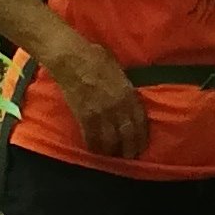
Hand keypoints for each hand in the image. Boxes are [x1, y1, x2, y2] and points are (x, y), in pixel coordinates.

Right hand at [45, 25, 148, 161]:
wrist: (71, 59)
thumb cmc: (95, 57)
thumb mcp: (118, 70)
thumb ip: (125, 85)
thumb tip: (127, 94)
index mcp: (128, 93)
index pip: (140, 120)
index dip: (142, 135)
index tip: (142, 144)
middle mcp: (118, 107)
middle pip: (128, 134)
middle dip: (130, 148)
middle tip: (130, 156)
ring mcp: (101, 114)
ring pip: (111, 140)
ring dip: (113, 151)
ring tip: (114, 156)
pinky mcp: (84, 117)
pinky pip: (92, 138)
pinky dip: (94, 147)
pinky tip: (95, 151)